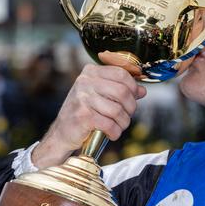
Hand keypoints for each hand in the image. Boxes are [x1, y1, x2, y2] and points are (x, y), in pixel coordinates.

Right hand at [32, 64, 146, 168]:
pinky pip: (109, 124)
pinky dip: (115, 132)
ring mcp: (82, 98)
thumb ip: (121, 90)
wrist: (62, 133)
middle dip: (130, 107)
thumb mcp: (100, 96)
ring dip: (123, 122)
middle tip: (126, 116)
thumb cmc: (84, 112)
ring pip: (118, 110)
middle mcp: (85, 82)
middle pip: (123, 91)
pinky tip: (111, 134)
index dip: (133, 87)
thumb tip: (142, 91)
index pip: (121, 73)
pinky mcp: (82, 116)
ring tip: (118, 126)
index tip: (134, 98)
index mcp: (91, 72)